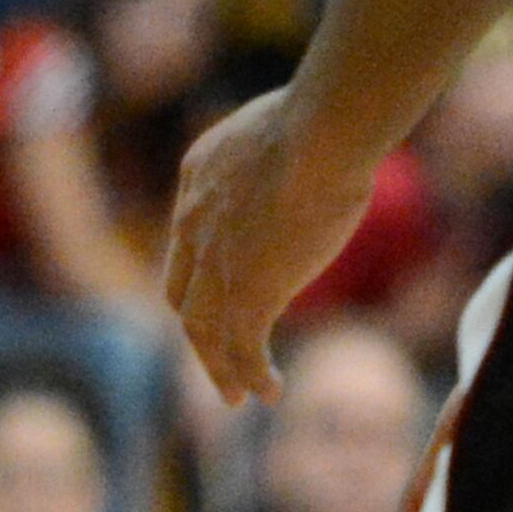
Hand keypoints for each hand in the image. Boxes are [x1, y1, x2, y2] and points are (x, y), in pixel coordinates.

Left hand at [160, 87, 393, 405]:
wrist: (323, 130)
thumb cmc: (327, 113)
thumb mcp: (286, 121)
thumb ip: (282, 146)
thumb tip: (315, 147)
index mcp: (199, 176)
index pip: (188, 239)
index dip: (201, 272)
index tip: (217, 293)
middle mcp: (194, 223)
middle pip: (185, 294)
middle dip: (200, 331)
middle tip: (216, 359)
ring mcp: (217, 263)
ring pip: (204, 331)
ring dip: (220, 368)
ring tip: (236, 397)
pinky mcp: (248, 293)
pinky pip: (244, 349)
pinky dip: (252, 375)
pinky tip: (269, 393)